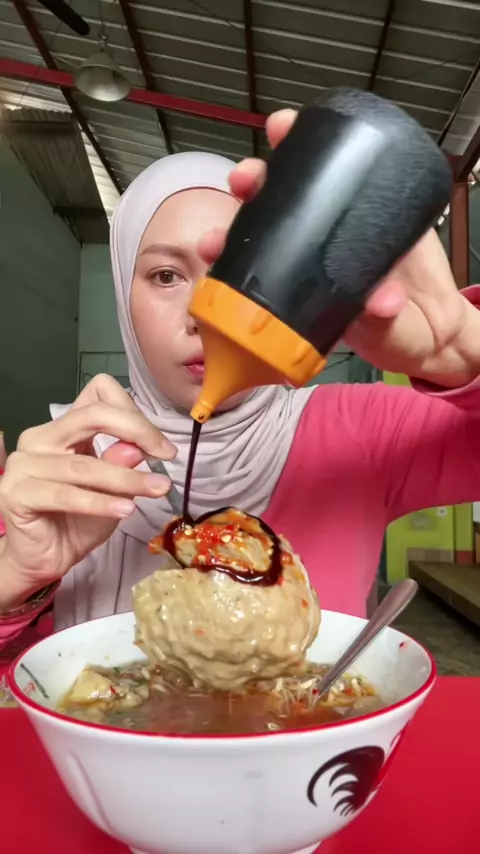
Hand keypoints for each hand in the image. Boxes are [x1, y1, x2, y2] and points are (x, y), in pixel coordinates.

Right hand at [0, 375, 175, 609]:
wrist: (47, 560)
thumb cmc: (79, 522)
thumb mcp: (113, 490)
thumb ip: (120, 463)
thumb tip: (137, 446)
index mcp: (63, 429)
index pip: (97, 395)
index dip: (132, 412)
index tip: (161, 444)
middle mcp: (39, 438)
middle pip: (91, 415)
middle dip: (136, 431)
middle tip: (166, 455)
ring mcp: (23, 464)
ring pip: (84, 464)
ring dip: (126, 478)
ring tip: (156, 489)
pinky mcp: (17, 494)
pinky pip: (66, 495)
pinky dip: (100, 503)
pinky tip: (125, 509)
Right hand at [199, 110, 479, 387]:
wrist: (423, 343)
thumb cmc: (422, 303)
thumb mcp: (410, 295)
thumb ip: (394, 302)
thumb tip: (381, 303)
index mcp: (357, 216)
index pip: (322, 168)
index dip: (297, 143)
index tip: (282, 128)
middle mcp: (325, 236)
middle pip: (279, 197)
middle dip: (253, 182)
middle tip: (245, 182)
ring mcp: (306, 268)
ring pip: (259, 241)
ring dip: (229, 237)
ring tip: (215, 244)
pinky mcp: (295, 301)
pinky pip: (259, 287)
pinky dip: (232, 283)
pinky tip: (216, 283)